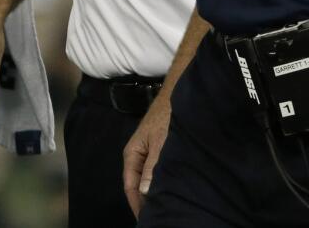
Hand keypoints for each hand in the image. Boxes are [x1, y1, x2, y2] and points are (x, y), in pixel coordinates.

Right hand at [122, 91, 170, 216]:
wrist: (178, 94)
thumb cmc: (167, 115)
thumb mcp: (160, 142)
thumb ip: (152, 167)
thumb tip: (145, 192)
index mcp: (132, 154)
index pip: (130, 187)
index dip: (137, 205)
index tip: (147, 220)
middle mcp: (137, 155)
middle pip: (138, 185)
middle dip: (145, 202)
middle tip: (158, 217)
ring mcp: (148, 153)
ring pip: (148, 179)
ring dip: (155, 193)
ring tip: (165, 208)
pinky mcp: (159, 151)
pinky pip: (157, 172)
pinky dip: (162, 183)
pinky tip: (172, 190)